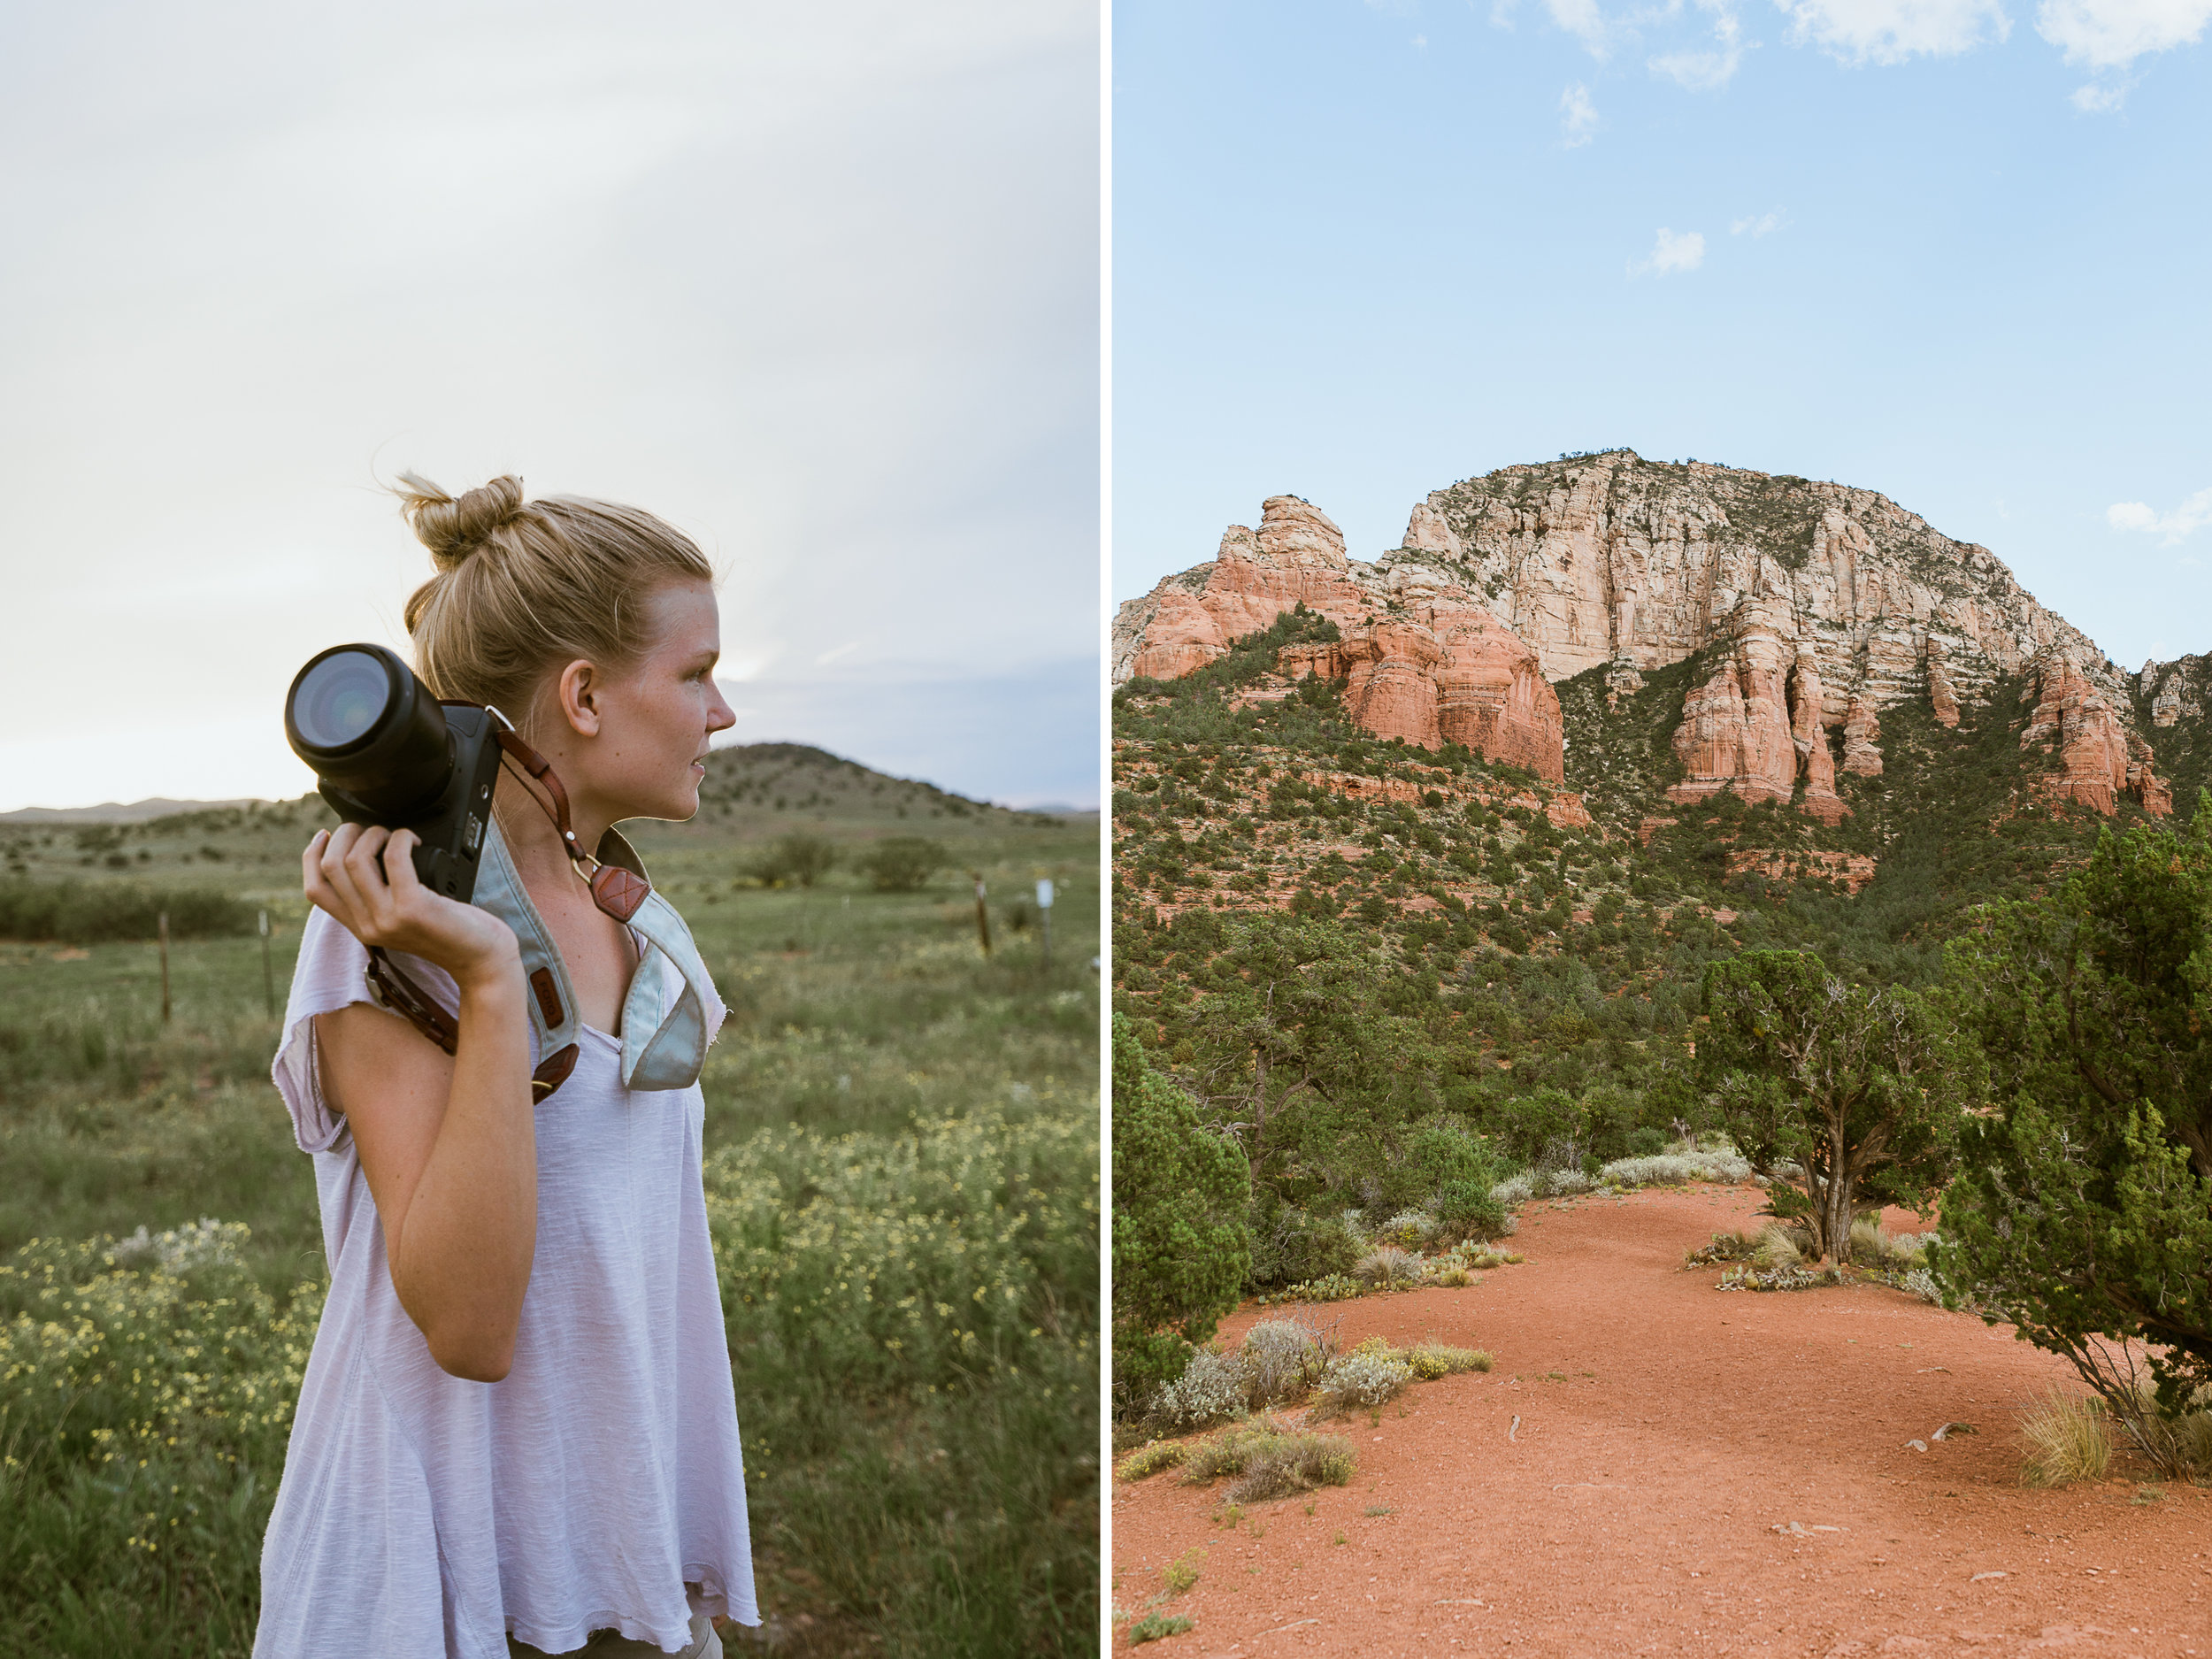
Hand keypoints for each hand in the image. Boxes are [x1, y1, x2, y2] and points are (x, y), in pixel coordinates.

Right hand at [303, 825, 517, 990]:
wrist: (480, 959)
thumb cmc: (449, 930)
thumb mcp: (401, 919)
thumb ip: (379, 899)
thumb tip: (363, 853)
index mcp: (360, 927)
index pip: (315, 890)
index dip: (312, 856)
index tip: (325, 835)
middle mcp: (368, 926)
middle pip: (331, 867)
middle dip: (345, 834)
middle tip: (369, 828)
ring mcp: (388, 918)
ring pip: (354, 859)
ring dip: (373, 834)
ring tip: (392, 835)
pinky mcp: (413, 907)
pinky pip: (394, 858)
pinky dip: (401, 838)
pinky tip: (413, 840)